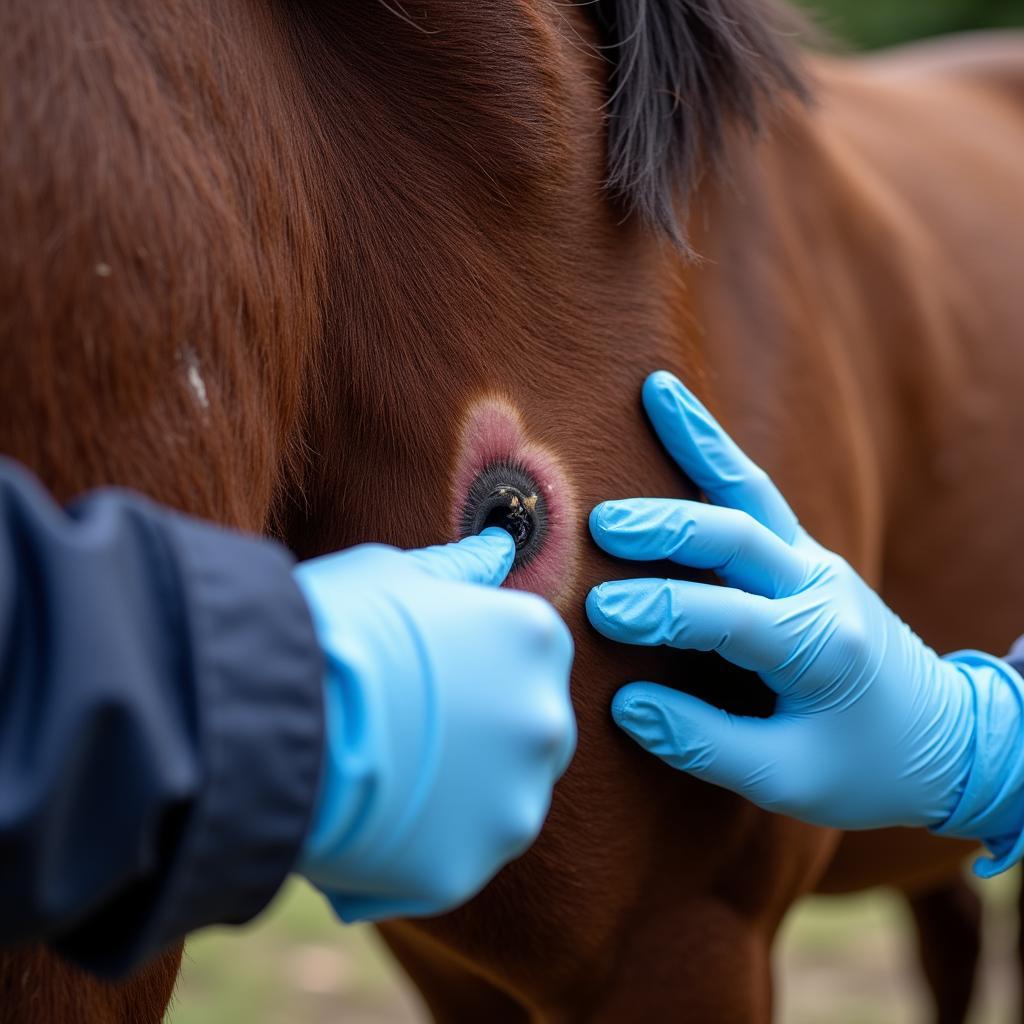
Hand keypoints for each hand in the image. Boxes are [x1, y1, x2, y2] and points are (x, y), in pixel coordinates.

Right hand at [294, 529, 574, 920]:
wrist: (275, 710)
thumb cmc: (335, 623)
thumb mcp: (395, 573)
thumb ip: (459, 569)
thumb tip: (497, 550)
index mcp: (535, 639)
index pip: (524, 653)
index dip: (470, 662)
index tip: (424, 671)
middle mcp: (544, 720)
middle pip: (523, 731)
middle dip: (478, 731)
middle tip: (405, 726)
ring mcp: (511, 802)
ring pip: (494, 802)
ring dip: (453, 794)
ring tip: (379, 775)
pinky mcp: (465, 866)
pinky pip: (447, 857)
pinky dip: (414, 848)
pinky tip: (361, 822)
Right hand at [587, 371, 1023, 872]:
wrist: (947, 741)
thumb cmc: (867, 769)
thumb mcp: (787, 781)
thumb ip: (702, 744)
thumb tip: (625, 704)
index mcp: (819, 649)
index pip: (727, 619)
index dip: (660, 612)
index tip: (599, 616)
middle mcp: (820, 590)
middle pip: (738, 537)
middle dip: (667, 526)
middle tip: (600, 525)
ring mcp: (815, 564)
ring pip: (753, 492)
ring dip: (702, 442)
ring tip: (656, 391)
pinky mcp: (805, 558)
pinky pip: (757, 498)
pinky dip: (717, 457)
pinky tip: (683, 418)